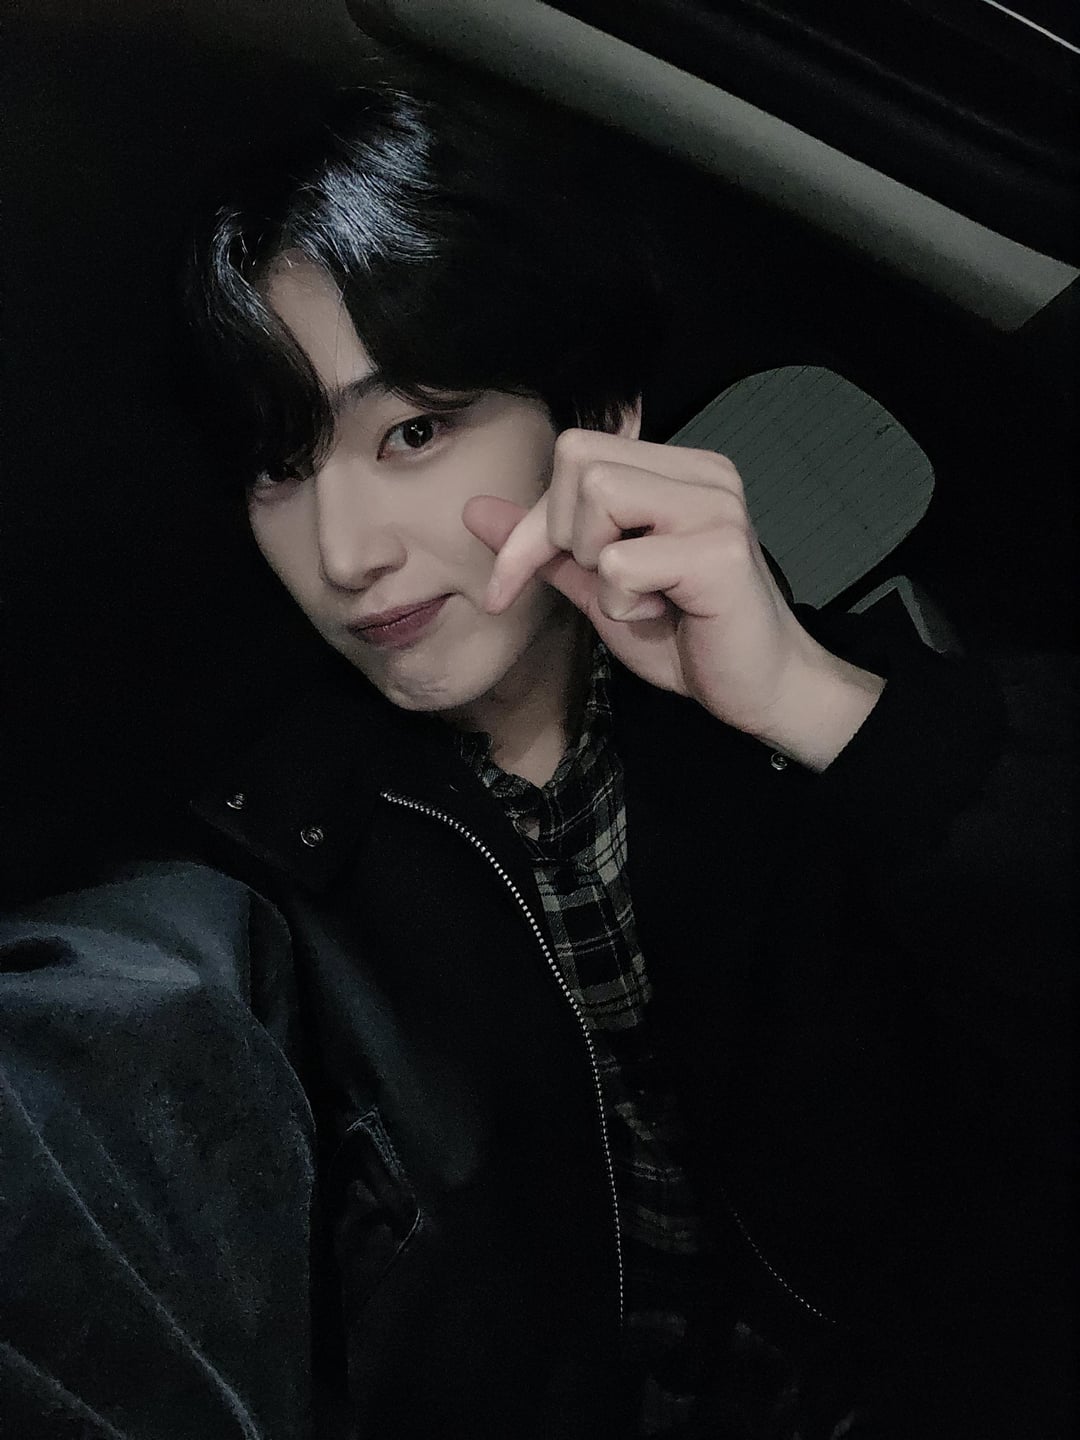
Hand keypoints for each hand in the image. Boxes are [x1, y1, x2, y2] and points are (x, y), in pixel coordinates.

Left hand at [463, 429, 883, 769]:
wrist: (762, 691)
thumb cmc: (687, 638)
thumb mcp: (600, 587)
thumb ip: (545, 547)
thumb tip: (474, 510)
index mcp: (677, 470)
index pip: (572, 454)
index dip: (528, 524)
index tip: (506, 588)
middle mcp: (703, 474)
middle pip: (576, 458)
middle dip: (559, 533)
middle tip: (603, 583)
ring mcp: (716, 507)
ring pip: (598, 492)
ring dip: (596, 563)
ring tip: (640, 595)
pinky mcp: (720, 551)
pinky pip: (621, 562)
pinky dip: (623, 604)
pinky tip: (665, 616)